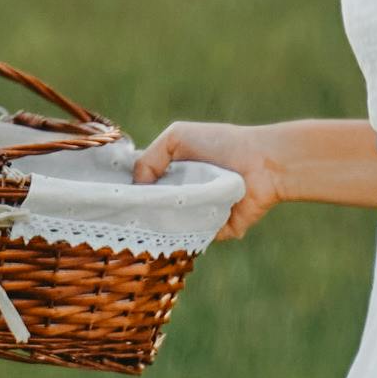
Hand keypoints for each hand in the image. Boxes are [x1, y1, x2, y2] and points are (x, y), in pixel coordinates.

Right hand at [131, 119, 285, 234]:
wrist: (262, 163)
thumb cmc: (220, 144)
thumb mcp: (177, 137)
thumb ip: (149, 158)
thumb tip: (137, 187)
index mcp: (173, 175)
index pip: (143, 190)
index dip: (130, 195)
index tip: (114, 201)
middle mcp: (183, 196)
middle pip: (152, 213)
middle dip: (140, 215)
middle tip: (127, 218)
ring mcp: (198, 216)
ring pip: (169, 229)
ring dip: (160, 227)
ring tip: (148, 225)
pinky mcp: (214, 232)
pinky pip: (193, 240)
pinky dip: (185, 236)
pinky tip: (173, 233)